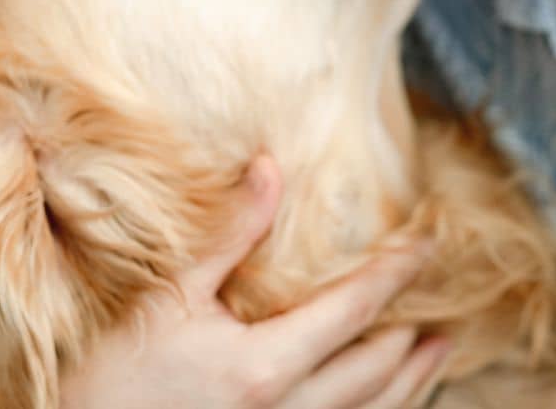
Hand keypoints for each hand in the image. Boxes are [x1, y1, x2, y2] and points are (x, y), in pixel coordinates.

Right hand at [59, 156, 451, 407]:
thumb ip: (228, 236)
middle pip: (375, 371)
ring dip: (412, 382)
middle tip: (444, 300)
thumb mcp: (168, 298)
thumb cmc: (112, 378)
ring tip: (440, 351)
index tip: (430, 242)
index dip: (398, 273)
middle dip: (413, 333)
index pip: (354, 312)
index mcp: (263, 368)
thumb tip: (269, 168)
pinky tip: (386, 398)